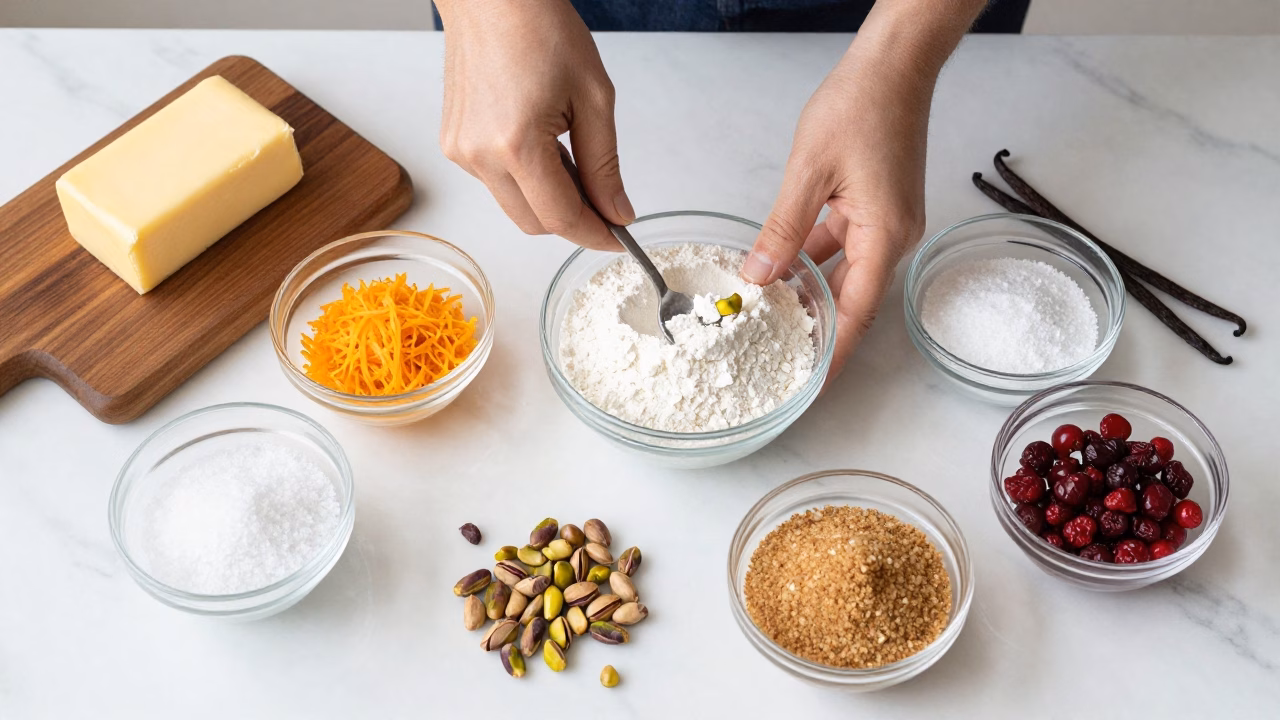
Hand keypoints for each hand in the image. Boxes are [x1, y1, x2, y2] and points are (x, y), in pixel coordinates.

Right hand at [437, 0, 632, 248]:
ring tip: (568, 153)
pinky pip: (494, 183)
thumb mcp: (593, 98)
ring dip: (546, 198)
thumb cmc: (540, 28)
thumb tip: (617, 212)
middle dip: (572, 219)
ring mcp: (460, 151)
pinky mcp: (452, 144)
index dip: (594, 234)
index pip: (560, 217)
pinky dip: (523, 178)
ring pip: (513, 206)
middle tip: (603, 197)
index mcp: (516, 144)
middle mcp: (479, 155)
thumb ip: (604, 165)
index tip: (618, 238)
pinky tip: (539, 144)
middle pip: (533, 223)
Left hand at [742, 2, 979, 378]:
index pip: (857, 313)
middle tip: (783, 359)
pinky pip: (844, 246)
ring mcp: (886, 222)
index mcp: (885, 235)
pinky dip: (815, 261)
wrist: (893, 64)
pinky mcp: (876, 206)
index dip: (834, 352)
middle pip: (854, 299)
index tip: (812, 384)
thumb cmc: (861, 106)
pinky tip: (780, 269)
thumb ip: (782, 229)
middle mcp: (893, 236)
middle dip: (819, 329)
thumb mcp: (808, 172)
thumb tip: (759, 276)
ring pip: (845, 273)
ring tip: (772, 318)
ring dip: (812, 293)